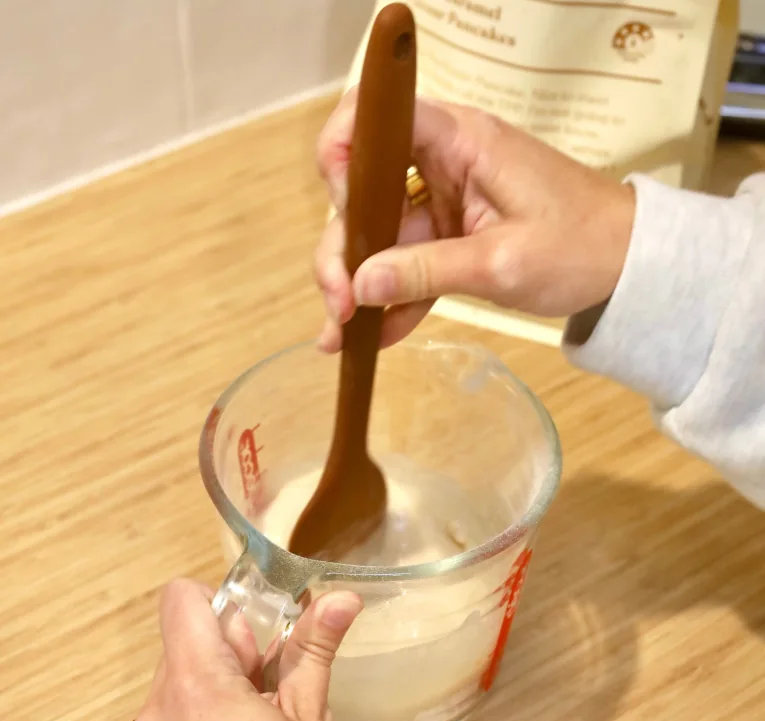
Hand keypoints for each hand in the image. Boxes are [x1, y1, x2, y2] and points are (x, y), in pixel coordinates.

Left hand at [132, 579, 362, 720]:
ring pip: (182, 680)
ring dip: (222, 684)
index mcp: (194, 690)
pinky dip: (208, 718)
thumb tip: (339, 600)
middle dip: (232, 649)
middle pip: (185, 641)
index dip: (224, 604)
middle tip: (277, 683)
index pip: (181, 600)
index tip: (260, 632)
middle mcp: (159, 716)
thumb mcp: (311, 718)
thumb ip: (314, 648)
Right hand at [314, 91, 634, 350]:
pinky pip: (407, 263)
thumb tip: (360, 286)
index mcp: (459, 141)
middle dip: (343, 248)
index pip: (376, 114)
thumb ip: (426, 271)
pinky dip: (391, 299)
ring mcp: (443, 202)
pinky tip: (372, 339)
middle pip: (364, 190)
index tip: (342, 209)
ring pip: (378, 234)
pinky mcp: (450, 236)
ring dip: (357, 284)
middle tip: (340, 304)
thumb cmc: (580, 247)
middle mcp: (442, 163)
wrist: (627, 267)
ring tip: (342, 337)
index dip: (343, 151)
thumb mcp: (501, 263)